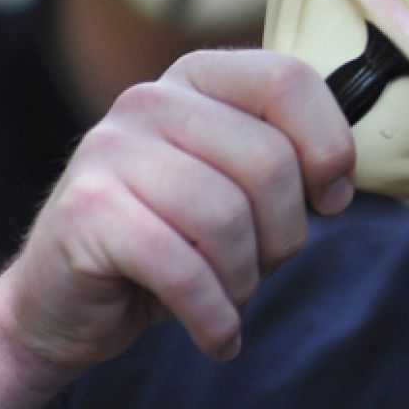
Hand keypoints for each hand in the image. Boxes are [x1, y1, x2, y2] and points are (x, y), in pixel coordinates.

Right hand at [0, 50, 353, 408]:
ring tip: (233, 290)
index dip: (329, 146)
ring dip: (246, 276)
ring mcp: (110, 150)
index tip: (331, 198)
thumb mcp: (240, 182)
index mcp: (200, 77)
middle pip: (269, 159)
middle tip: (268, 260)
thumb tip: (338, 178)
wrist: (69, 294)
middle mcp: (151, 99)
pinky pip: (182, 267)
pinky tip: (220, 332)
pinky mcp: (86, 212)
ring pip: (227, 217)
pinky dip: (214, 313)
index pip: (288, 79)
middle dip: (287, 231)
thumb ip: (291, 156)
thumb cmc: (177, 232)